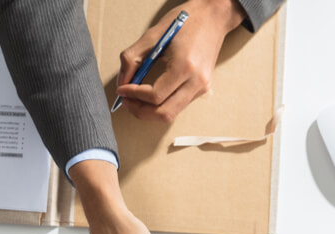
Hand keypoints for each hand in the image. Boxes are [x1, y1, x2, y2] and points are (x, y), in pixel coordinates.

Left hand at [116, 0, 246, 122]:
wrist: (213, 17)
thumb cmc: (185, 21)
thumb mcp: (153, 35)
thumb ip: (132, 59)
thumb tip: (122, 83)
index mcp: (185, 66)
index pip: (155, 95)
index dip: (134, 95)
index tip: (121, 89)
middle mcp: (196, 82)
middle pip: (164, 113)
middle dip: (140, 111)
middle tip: (126, 101)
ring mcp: (202, 88)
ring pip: (171, 114)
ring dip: (150, 111)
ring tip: (135, 100)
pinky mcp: (203, 89)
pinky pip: (178, 105)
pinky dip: (161, 105)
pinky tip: (150, 95)